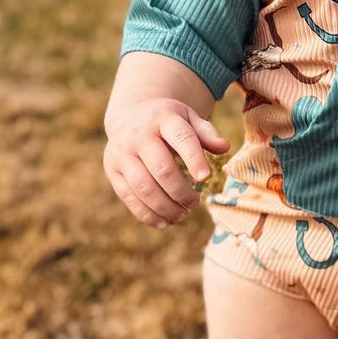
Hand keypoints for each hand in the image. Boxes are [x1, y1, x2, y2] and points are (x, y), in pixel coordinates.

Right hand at [103, 96, 229, 228]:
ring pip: (144, 187)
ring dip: (166, 207)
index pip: (181, 138)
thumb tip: (225, 147)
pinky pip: (129, 197)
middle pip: (162, 169)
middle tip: (195, 203)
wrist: (129, 116)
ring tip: (182, 214)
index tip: (205, 178)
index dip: (194, 159)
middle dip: (181, 192)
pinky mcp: (113, 170)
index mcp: (162, 118)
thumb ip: (206, 133)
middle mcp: (138, 135)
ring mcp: (122, 153)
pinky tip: (164, 222)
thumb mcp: (188, 118)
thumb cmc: (166, 122)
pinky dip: (147, 214)